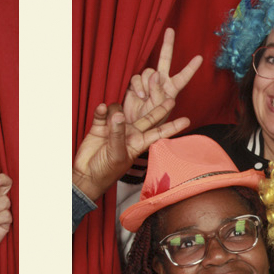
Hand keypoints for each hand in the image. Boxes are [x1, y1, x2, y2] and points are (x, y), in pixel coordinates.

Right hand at [72, 99, 190, 203]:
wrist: (86, 174)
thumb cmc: (105, 171)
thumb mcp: (116, 155)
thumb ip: (118, 134)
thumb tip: (119, 114)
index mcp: (138, 143)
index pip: (159, 133)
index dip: (172, 127)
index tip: (187, 120)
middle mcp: (129, 133)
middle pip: (147, 118)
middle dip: (159, 108)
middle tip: (171, 98)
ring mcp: (115, 128)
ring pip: (120, 110)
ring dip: (116, 110)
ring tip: (110, 118)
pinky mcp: (100, 126)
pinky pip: (103, 113)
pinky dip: (102, 110)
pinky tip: (101, 109)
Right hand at [121, 26, 201, 128]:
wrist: (133, 126)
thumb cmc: (151, 120)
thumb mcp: (159, 108)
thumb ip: (158, 91)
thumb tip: (155, 74)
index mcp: (172, 89)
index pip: (183, 76)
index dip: (191, 67)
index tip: (200, 58)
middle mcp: (161, 82)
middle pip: (165, 59)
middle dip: (167, 44)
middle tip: (170, 30)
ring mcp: (147, 82)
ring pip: (148, 72)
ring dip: (147, 85)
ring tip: (146, 98)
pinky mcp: (135, 84)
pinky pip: (136, 78)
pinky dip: (137, 86)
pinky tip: (139, 96)